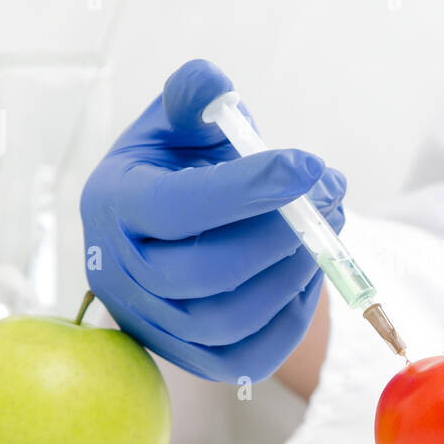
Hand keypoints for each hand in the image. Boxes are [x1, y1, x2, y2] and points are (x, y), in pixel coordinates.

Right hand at [80, 59, 345, 382]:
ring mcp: (152, 324)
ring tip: (329, 228)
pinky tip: (309, 269)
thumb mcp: (180, 121)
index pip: (177, 207)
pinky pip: (249, 355)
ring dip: (293, 273)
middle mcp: (118, 273)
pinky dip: (291, 315)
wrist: (174, 228)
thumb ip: (196, 96)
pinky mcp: (190, 359)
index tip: (309, 164)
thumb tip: (213, 85)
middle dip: (282, 234)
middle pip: (205, 273)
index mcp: (112, 205)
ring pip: (229, 320)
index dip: (248, 188)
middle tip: (332, 196)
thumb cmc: (179, 165)